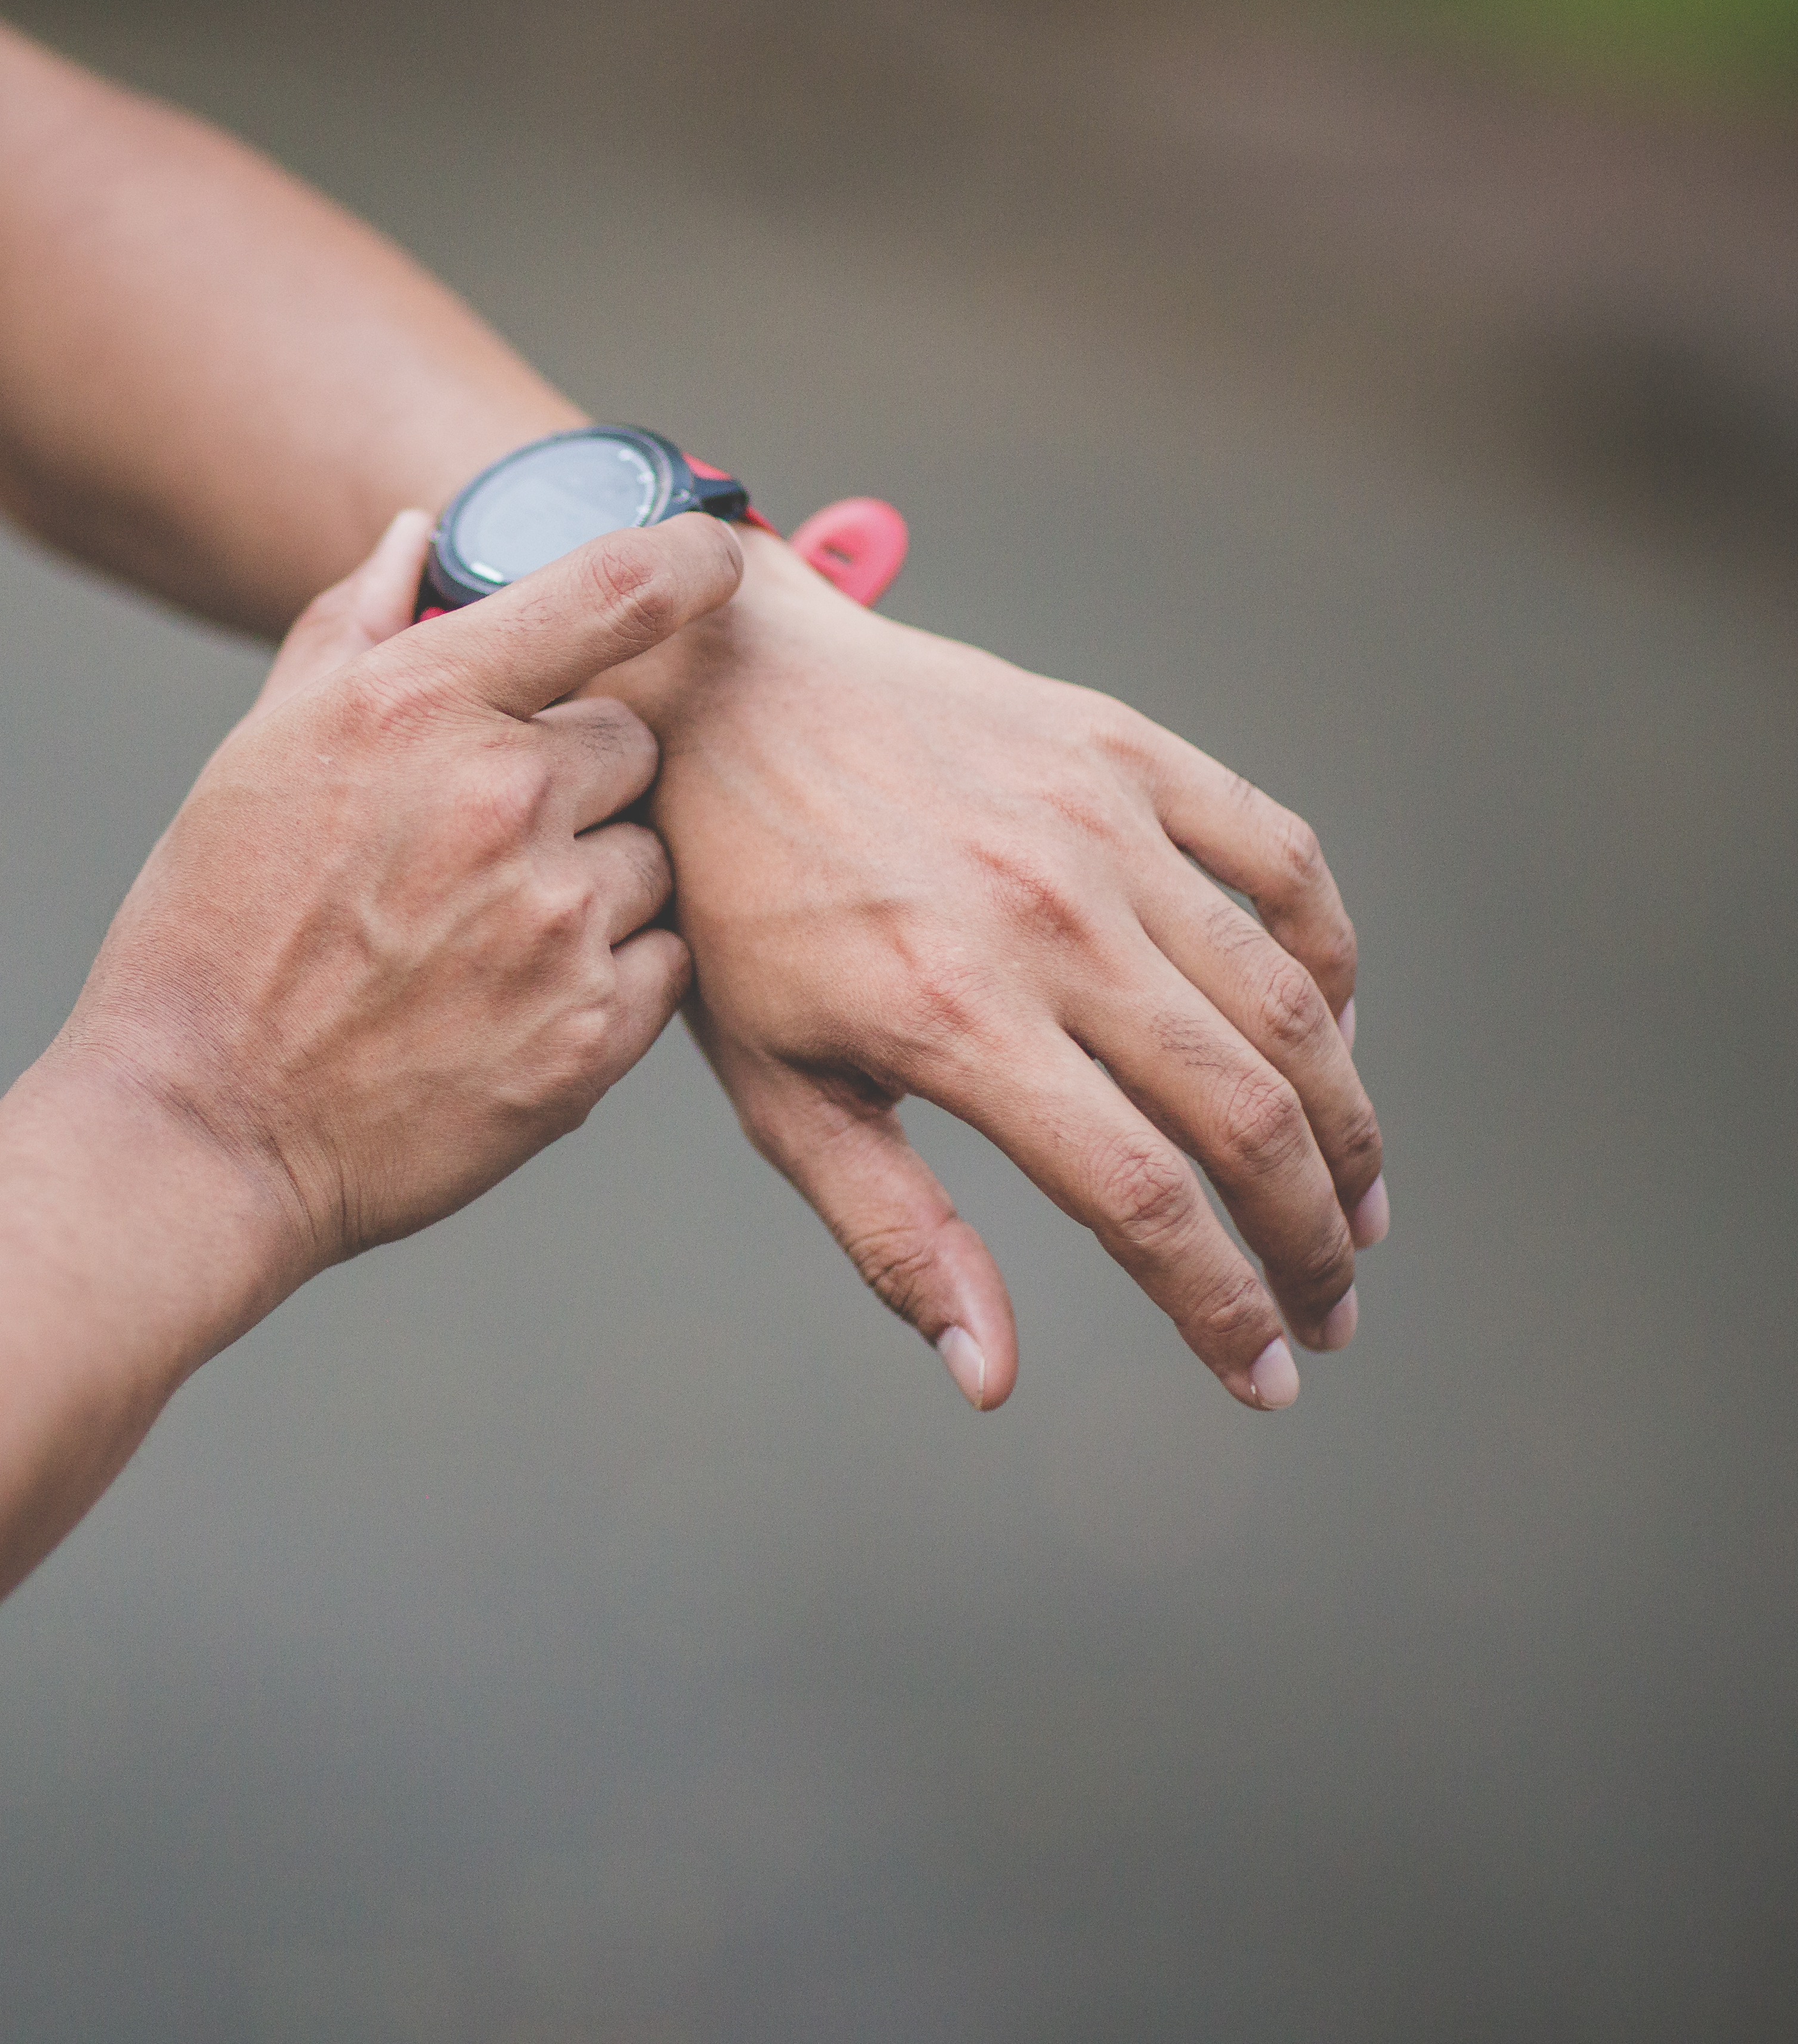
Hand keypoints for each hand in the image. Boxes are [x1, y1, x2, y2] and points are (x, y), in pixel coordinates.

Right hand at [55, 509, 743, 1271]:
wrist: (204, 1128)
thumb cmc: (211, 935)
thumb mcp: (258, 753)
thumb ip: (351, 631)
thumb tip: (417, 541)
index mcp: (417, 702)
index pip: (613, 587)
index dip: (688, 559)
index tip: (715, 557)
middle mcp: (504, 796)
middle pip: (633, 742)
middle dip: (577, 778)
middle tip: (477, 841)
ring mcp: (558, 920)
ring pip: (649, 858)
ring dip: (594, 881)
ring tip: (478, 934)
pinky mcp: (595, 1032)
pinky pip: (663, 961)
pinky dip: (608, 975)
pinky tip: (506, 999)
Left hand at [623, 537, 1387, 1412]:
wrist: (716, 698)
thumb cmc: (733, 905)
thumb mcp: (774, 1085)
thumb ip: (891, 1231)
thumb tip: (989, 1374)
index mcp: (952, 1019)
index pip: (1142, 1201)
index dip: (1221, 1305)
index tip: (1265, 1375)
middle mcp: (1046, 920)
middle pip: (1243, 1114)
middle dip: (1310, 1237)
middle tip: (1330, 1309)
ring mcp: (1098, 826)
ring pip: (1287, 1002)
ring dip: (1347, 1124)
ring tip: (1357, 1205)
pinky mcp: (1127, 753)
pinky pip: (1283, 863)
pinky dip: (1330, 960)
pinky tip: (1329, 1036)